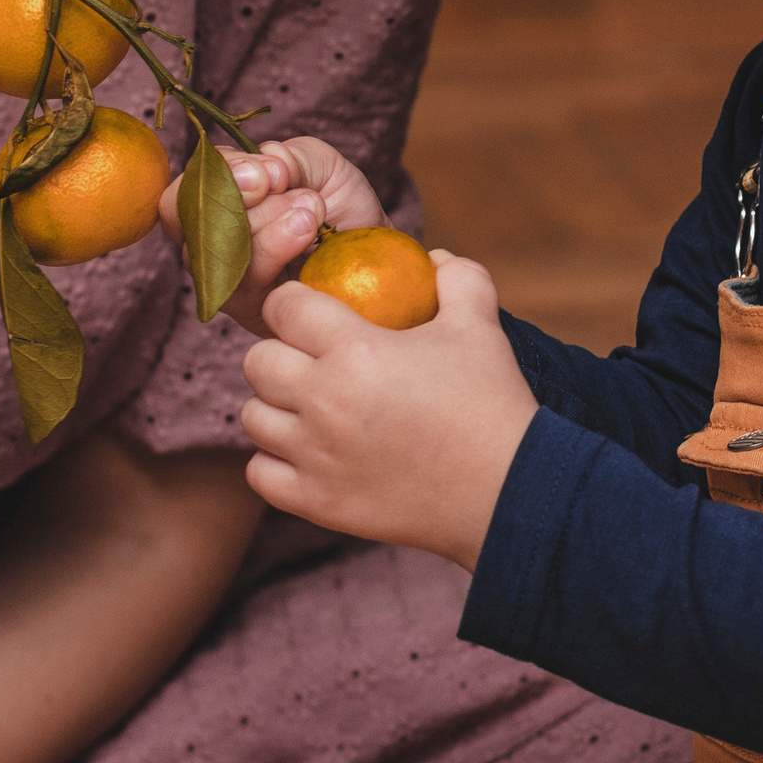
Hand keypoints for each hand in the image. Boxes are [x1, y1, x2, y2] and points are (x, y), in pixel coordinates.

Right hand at [161, 132, 389, 334]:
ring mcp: (227, 279)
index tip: (273, 168)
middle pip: (186, 217)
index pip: (183, 189)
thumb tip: (261, 165)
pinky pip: (241, 280)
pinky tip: (307, 231)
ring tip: (311, 208)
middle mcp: (210, 243)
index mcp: (215, 203)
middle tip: (285, 182)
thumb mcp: (318, 164)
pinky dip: (274, 246)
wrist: (378, 251)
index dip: (222, 173)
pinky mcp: (250, 310)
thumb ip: (286, 157)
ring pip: (214, 247)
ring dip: (266, 218)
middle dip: (238, 192)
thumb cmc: (341, 206)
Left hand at [239, 251, 535, 562]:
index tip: (313, 312)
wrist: (509, 492)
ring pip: (252, 418)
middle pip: (257, 362)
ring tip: (308, 406)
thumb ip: (456, 277)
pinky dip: (275, 461)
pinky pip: (260, 473)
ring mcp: (315, 457)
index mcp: (355, 349)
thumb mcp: (480, 324)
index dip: (295, 302)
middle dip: (280, 351)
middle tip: (309, 359)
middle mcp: (323, 401)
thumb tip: (432, 260)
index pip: (284, 306)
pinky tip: (307, 451)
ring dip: (276, 406)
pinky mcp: (317, 502)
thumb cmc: (492, 403)